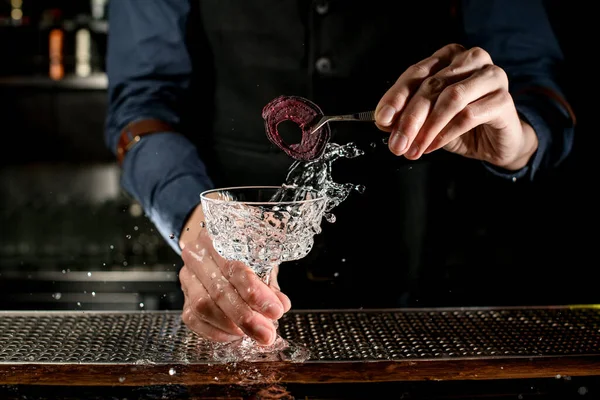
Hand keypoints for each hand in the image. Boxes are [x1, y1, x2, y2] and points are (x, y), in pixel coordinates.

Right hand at [178, 206, 290, 344]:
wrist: (219, 250)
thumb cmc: (245, 254)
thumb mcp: (261, 261)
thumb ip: (269, 284)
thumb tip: (281, 305)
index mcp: (218, 239)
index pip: (235, 268)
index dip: (256, 293)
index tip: (275, 311)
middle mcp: (198, 256)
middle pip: (218, 291)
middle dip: (246, 317)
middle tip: (267, 334)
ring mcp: (187, 278)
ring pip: (203, 307)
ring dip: (231, 326)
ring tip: (255, 333)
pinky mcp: (183, 298)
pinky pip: (194, 319)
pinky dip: (216, 331)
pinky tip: (236, 335)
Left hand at [375, 43, 537, 170]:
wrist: (497, 143)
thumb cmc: (462, 126)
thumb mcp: (428, 121)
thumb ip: (406, 116)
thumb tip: (383, 120)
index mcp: (449, 57)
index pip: (416, 73)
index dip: (396, 97)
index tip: (382, 119)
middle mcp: (471, 59)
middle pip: (432, 85)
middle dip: (410, 118)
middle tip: (397, 143)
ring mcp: (491, 77)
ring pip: (451, 97)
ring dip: (428, 127)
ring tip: (414, 148)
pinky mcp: (503, 99)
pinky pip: (469, 115)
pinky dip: (446, 133)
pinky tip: (433, 146)